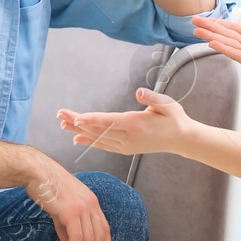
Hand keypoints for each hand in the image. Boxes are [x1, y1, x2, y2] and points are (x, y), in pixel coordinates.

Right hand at [23, 153, 110, 240]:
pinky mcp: (72, 212)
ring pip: (90, 240)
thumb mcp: (61, 207)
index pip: (104, 228)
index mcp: (92, 202)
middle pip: (99, 237)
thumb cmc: (46, 187)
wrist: (37, 172)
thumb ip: (67, 226)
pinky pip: (78, 238)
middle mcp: (91, 205)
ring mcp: (83, 208)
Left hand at [58, 87, 195, 156]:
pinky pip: (103, 145)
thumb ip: (152, 99)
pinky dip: (89, 141)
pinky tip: (76, 138)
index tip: (75, 118)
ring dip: (79, 130)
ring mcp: (126, 145)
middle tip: (59, 114)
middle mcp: (128, 137)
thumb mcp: (167, 105)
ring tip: (62, 124)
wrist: (181, 140)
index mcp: (136, 124)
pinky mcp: (126, 149)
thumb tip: (139, 92)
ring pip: (98, 138)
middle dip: (77, 122)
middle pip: (98, 129)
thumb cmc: (174, 118)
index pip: (108, 122)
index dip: (91, 119)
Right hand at [194, 1, 240, 76]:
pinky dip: (224, 48)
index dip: (217, 23)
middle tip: (192, 23)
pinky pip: (235, 54)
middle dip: (209, 28)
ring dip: (211, 37)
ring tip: (197, 32)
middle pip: (224, 35)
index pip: (231, 28)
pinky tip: (212, 42)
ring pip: (226, 43)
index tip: (203, 19)